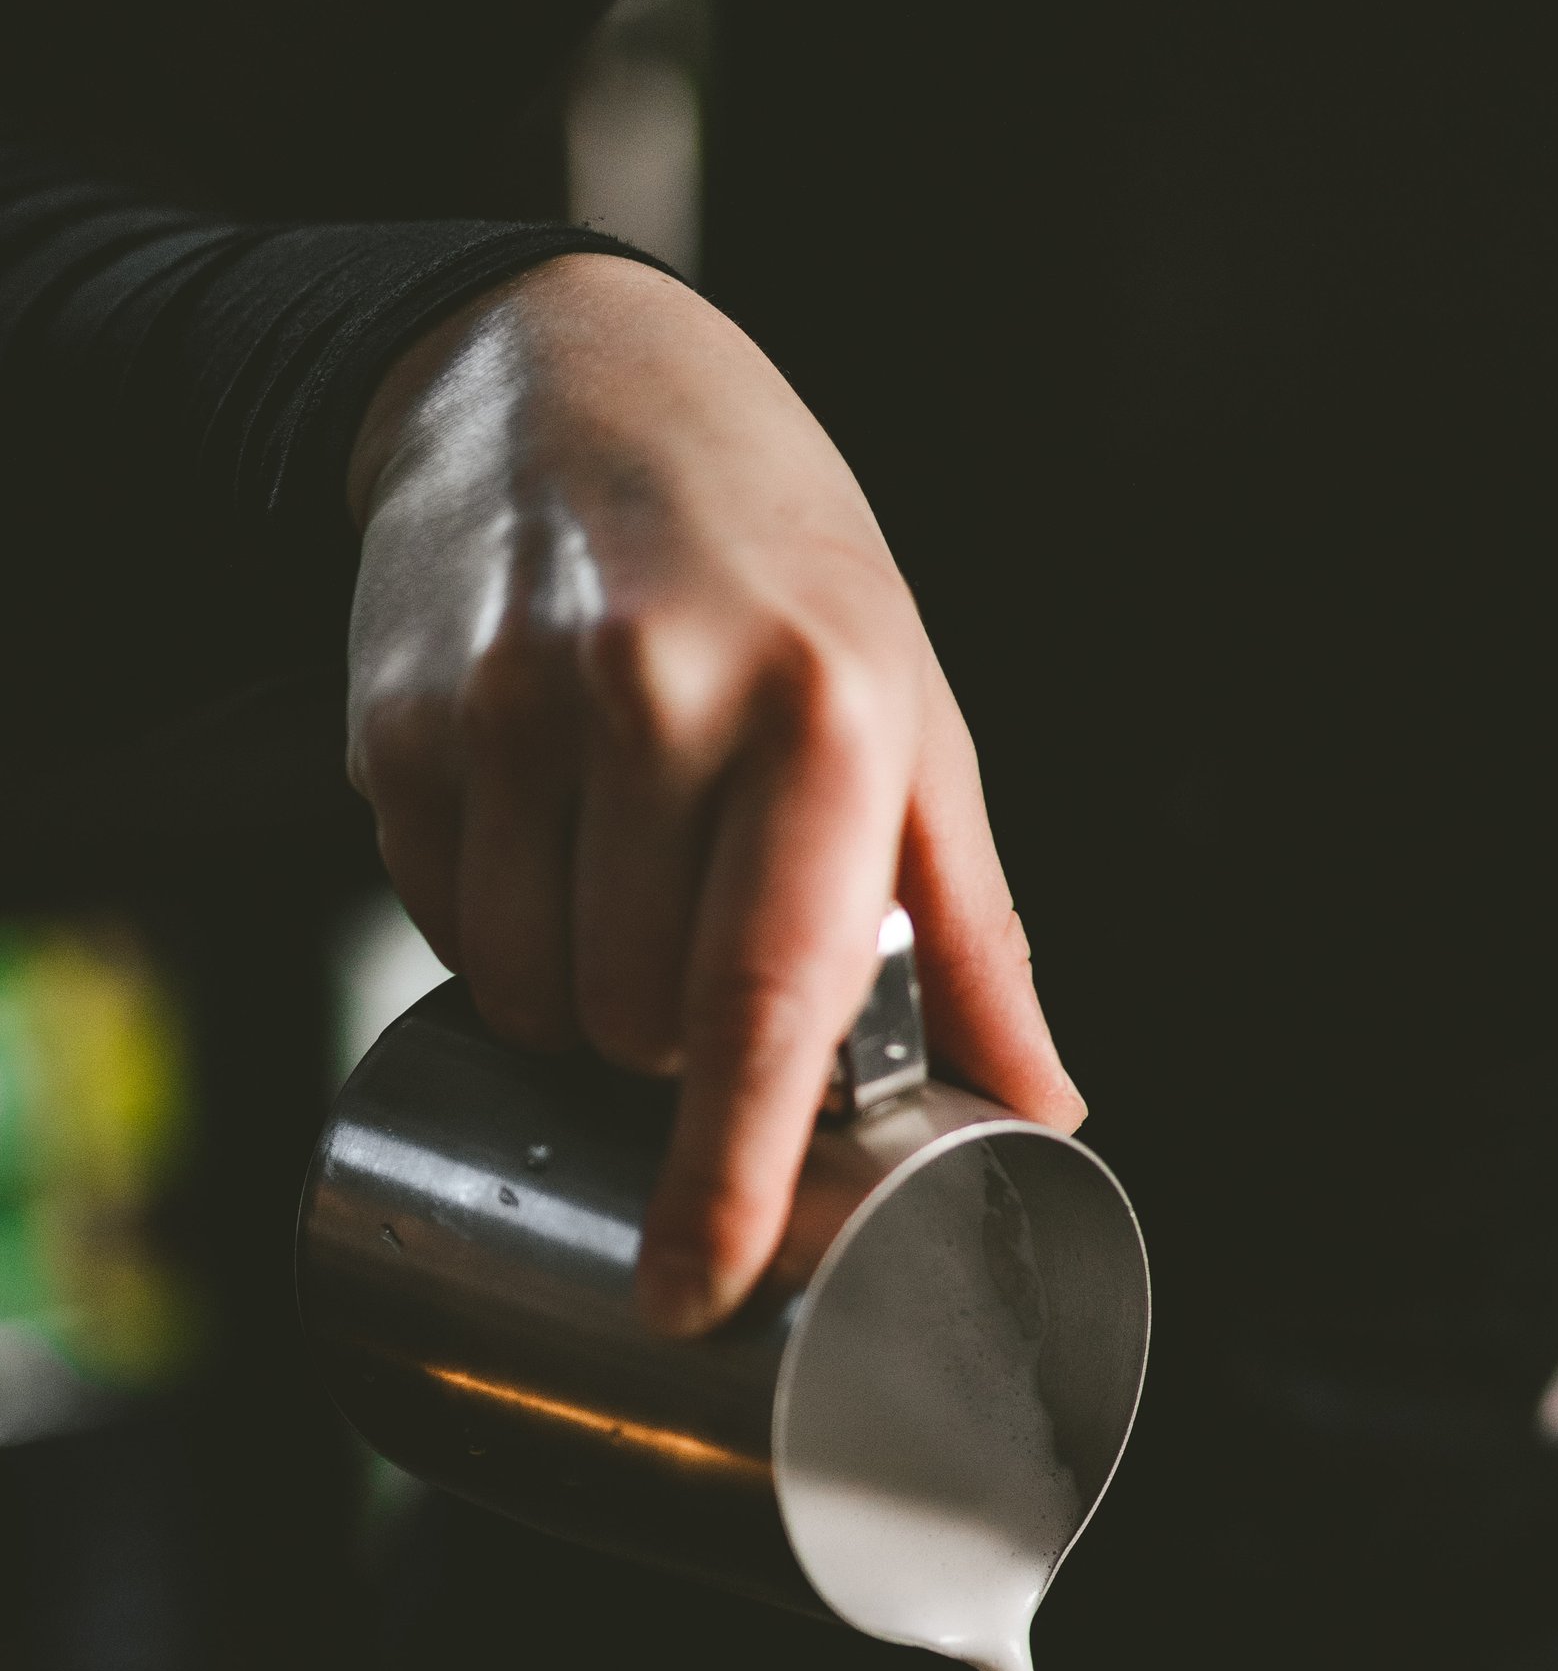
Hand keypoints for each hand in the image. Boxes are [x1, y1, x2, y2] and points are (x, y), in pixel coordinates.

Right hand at [344, 252, 1081, 1331]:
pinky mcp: (400, 716)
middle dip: (672, 1045)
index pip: (770, 999)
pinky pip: (442, 921)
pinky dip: (493, 926)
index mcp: (827, 717)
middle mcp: (662, 699)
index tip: (699, 1290)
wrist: (574, 380)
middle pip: (638, 1025)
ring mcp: (512, 704)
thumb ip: (971, 933)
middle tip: (707, 949)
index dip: (731, 1170)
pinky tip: (542, 829)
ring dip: (576, 1002)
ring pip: (527, 994)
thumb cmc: (783, 577)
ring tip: (626, 878)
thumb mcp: (912, 723)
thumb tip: (1044, 1113)